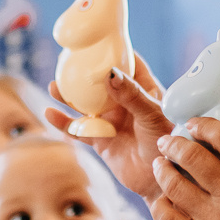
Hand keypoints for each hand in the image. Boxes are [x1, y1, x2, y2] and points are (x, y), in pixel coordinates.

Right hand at [47, 57, 173, 201]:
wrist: (163, 181)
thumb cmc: (168, 144)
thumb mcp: (153, 115)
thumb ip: (132, 96)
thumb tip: (110, 73)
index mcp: (144, 90)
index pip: (129, 63)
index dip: (115, 49)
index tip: (97, 38)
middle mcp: (126, 103)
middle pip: (100, 82)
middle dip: (83, 72)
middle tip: (66, 62)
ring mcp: (112, 121)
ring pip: (85, 104)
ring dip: (69, 96)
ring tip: (54, 86)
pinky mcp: (102, 141)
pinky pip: (79, 129)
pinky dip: (64, 123)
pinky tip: (50, 114)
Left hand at [150, 117, 219, 219]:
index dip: (204, 124)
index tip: (194, 124)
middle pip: (192, 155)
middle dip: (174, 142)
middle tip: (168, 141)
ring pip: (174, 184)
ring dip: (162, 169)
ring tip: (160, 164)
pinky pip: (168, 219)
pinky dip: (160, 205)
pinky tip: (163, 198)